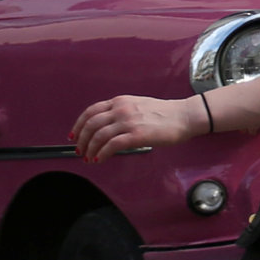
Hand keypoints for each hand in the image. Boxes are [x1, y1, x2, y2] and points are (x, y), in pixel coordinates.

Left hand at [74, 93, 205, 158]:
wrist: (185, 116)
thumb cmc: (166, 113)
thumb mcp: (138, 105)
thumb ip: (121, 112)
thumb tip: (107, 126)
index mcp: (120, 101)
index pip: (90, 111)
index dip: (78, 125)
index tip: (74, 135)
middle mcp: (122, 109)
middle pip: (91, 124)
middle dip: (82, 140)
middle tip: (80, 150)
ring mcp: (129, 121)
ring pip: (99, 136)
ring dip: (90, 149)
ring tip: (90, 157)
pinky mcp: (137, 135)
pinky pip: (112, 145)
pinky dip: (102, 153)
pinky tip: (100, 159)